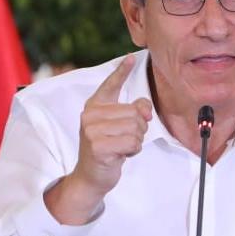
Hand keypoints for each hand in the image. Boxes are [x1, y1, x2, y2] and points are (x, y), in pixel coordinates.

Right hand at [45, 54, 152, 223]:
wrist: (90, 177)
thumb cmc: (107, 150)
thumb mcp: (120, 128)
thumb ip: (134, 113)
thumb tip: (145, 109)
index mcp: (94, 106)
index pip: (110, 85)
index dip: (122, 72)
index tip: (131, 58)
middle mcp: (89, 115)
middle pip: (134, 112)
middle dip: (138, 129)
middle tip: (124, 140)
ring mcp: (91, 130)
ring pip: (135, 128)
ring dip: (136, 141)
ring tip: (122, 147)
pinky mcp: (97, 146)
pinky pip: (132, 142)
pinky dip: (133, 151)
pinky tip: (121, 155)